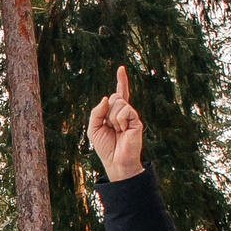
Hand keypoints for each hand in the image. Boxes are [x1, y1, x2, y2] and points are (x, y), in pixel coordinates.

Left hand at [86, 64, 145, 182]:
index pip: (118, 94)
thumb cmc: (105, 147)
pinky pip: (125, 111)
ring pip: (118, 102)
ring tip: (117, 130)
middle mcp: (124, 112)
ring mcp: (131, 116)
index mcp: (114, 113)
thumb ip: (96, 111)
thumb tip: (106, 97)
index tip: (121, 68)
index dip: (121, 81)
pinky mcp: (136, 120)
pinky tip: (123, 131)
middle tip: (110, 127)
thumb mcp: (93, 128)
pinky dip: (119, 121)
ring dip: (112, 117)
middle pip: (114, 97)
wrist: (116, 161)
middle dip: (107, 110)